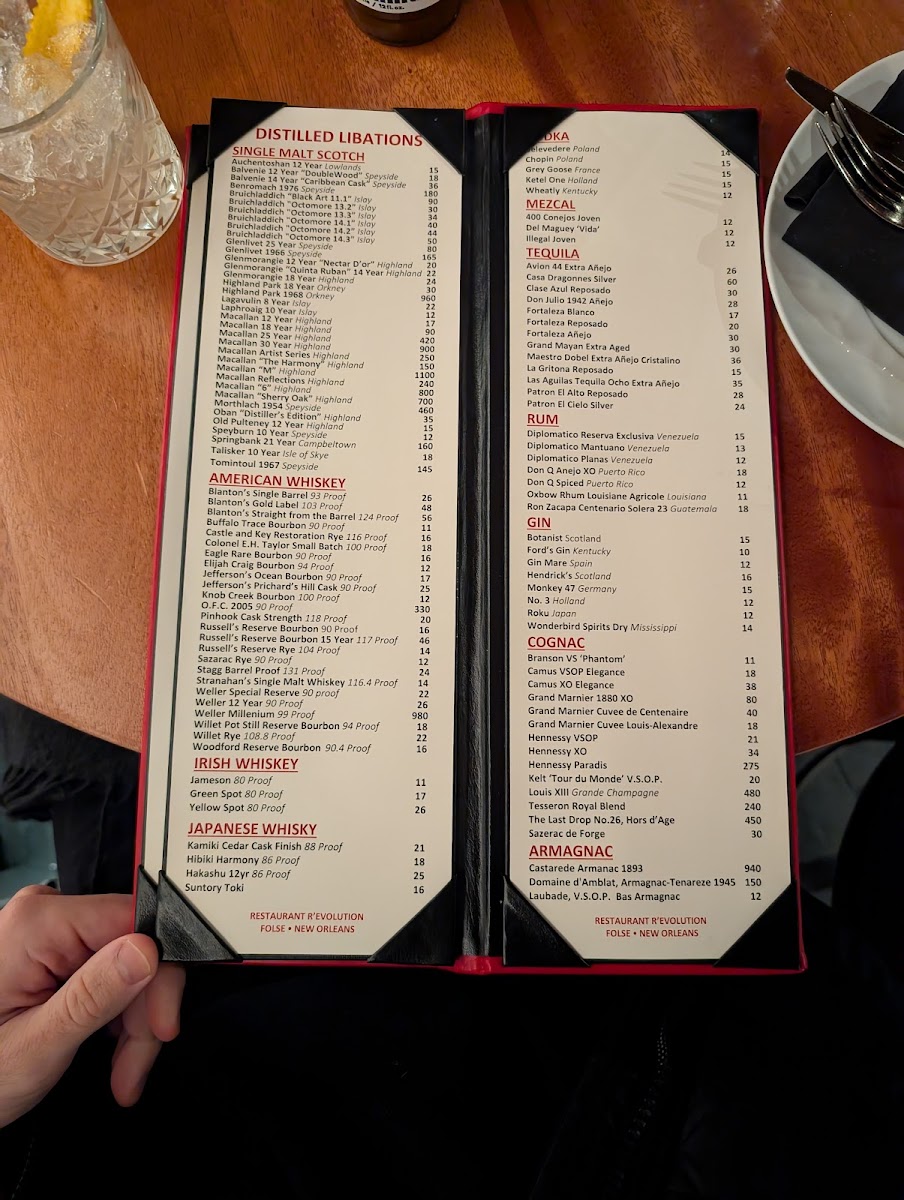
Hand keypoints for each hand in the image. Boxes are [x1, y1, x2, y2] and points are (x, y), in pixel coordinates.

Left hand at [0, 886, 184, 1128]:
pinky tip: (111, 1055)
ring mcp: (51, 933)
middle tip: (133, 1070)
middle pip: (136, 948)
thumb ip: (93, 995)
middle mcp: (46, 915)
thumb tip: (147, 950)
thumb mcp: (36, 1045)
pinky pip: (111, 973)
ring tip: (121, 1074)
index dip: (158, 976)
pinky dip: (118, 1017)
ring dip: (134, 1023)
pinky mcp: (56, 952)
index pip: (134, 922)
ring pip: (130, 965)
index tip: (160, 1028)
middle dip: (143, 1013)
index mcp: (39, 922)